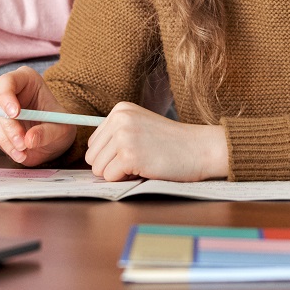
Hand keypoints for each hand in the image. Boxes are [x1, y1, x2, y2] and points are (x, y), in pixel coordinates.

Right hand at [0, 66, 75, 165]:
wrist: (53, 139)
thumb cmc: (58, 125)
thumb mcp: (62, 128)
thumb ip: (47, 132)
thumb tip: (30, 139)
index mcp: (26, 79)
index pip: (8, 81)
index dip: (7, 96)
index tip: (15, 114)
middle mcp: (8, 90)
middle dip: (9, 126)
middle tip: (23, 143)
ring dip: (6, 139)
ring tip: (23, 152)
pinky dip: (5, 146)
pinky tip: (19, 153)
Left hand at [85, 102, 227, 181]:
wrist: (199, 148)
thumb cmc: (172, 143)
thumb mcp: (140, 126)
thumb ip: (116, 135)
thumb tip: (90, 158)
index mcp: (120, 110)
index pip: (93, 142)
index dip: (110, 155)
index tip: (134, 151)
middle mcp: (119, 119)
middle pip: (91, 157)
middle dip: (111, 166)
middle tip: (138, 160)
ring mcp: (124, 136)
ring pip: (98, 169)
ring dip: (118, 173)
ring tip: (142, 163)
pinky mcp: (130, 155)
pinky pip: (110, 177)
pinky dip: (126, 180)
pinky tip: (145, 168)